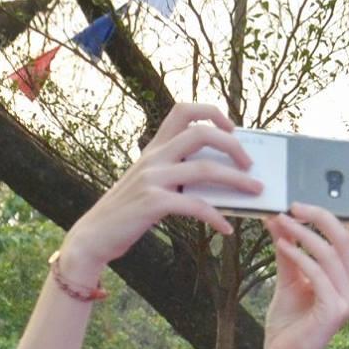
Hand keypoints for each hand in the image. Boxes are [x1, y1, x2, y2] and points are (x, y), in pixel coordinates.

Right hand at [55, 103, 257, 279]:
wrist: (92, 237)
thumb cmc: (125, 214)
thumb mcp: (147, 185)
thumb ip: (173, 174)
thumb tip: (216, 177)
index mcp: (153, 149)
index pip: (183, 111)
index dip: (212, 112)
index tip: (232, 128)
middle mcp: (153, 158)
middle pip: (201, 134)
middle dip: (234, 146)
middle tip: (251, 164)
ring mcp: (152, 178)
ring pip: (206, 169)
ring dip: (237, 180)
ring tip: (256, 192)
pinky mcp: (153, 203)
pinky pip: (195, 205)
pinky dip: (216, 217)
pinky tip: (226, 230)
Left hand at [260, 177, 348, 348]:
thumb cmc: (287, 324)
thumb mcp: (288, 280)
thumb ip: (289, 251)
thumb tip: (279, 217)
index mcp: (345, 276)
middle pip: (344, 238)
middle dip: (320, 215)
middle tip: (294, 204)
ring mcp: (347, 299)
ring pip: (331, 253)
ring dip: (304, 233)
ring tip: (281, 221)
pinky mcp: (335, 310)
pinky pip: (318, 274)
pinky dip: (299, 256)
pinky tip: (282, 244)